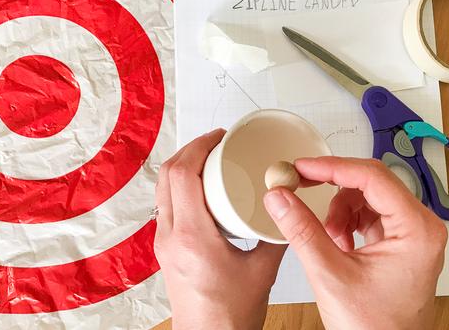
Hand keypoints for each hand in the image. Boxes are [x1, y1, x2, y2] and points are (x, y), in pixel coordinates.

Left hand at [154, 129, 286, 329]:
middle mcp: (171, 235)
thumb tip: (284, 207)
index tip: (220, 137)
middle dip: (190, 150)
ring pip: (164, 190)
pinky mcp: (166, 249)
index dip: (199, 146)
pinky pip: (168, 205)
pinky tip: (205, 191)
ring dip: (183, 168)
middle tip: (217, 143)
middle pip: (167, 175)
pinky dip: (182, 187)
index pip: (183, 174)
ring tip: (211, 161)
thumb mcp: (263, 271)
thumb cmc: (228, 315)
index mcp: (192, 236)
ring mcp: (164, 242)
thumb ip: (275, 235)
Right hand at [263, 157, 447, 329]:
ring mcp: (413, 234)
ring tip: (328, 237)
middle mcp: (422, 227)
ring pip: (368, 197)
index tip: (303, 168)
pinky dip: (348, 222)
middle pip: (372, 183)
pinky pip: (370, 214)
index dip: (333, 168)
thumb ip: (302, 231)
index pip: (373, 178)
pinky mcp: (401, 242)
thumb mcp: (330, 274)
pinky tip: (338, 243)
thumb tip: (281, 199)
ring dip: (340, 210)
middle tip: (302, 185)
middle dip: (333, 187)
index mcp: (417, 230)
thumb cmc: (376, 328)